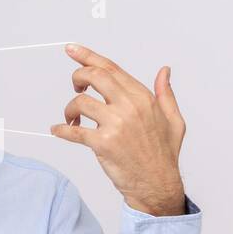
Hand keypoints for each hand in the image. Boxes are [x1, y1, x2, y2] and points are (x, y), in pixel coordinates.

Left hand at [49, 44, 187, 216]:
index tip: (72, 49)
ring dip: (70, 110)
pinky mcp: (103, 144)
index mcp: (143, 98)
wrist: (157, 184)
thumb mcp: (173, 120)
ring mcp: (115, 124)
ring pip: (80, 103)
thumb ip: (166, 94)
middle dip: (78, 76)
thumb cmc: (164, 155)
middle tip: (76, 86)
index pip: (111, 69)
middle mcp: (129, 107)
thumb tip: (164, 72)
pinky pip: (74, 132)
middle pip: (94, 76)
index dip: (88, 56)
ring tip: (72, 119)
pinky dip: (62, 131)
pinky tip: (59, 130)